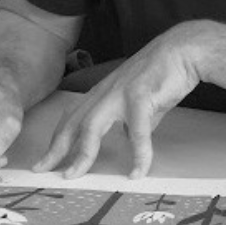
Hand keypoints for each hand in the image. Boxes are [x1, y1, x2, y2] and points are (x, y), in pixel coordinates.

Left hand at [33, 23, 200, 178]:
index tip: (47, 158)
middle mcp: (107, 91)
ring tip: (75, 174)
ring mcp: (122, 92)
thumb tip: (127, 136)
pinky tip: (138, 171)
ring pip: (93, 124)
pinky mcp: (141, 95)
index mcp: (104, 91)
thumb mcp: (140, 99)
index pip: (73, 116)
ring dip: (82, 152)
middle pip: (73, 122)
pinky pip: (137, 131)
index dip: (58, 138)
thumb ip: (130, 119)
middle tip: (42, 170)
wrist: (183, 49)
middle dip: (56, 148)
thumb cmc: (163, 71)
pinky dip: (138, 154)